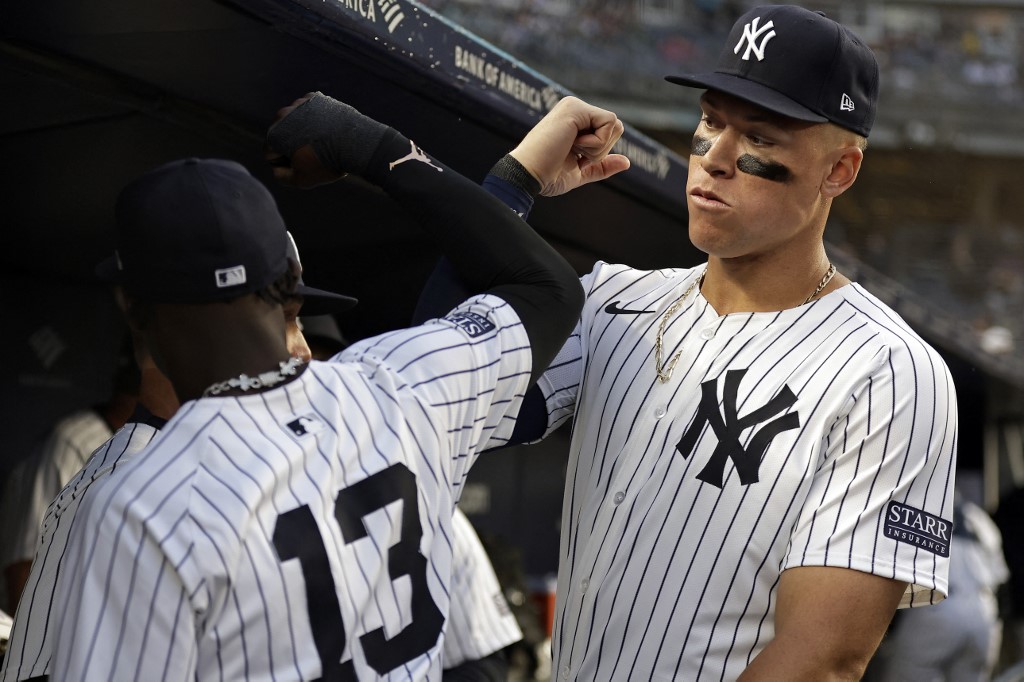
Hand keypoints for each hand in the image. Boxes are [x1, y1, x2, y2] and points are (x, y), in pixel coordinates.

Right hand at [265, 94, 341, 187]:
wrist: (356, 142)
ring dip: (303, 131)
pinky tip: (328, 130)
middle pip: (282, 135)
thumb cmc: (327, 163)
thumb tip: (276, 168)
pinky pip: (309, 112)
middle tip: (313, 154)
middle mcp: (282, 114)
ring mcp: (298, 103)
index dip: (285, 164)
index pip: (270, 154)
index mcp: (274, 134)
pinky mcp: (314, 98)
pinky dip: (315, 120)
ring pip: (295, 122)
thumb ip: (281, 176)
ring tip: (322, 142)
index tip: (304, 164)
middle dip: (292, 145)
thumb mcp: (301, 180)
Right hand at [510, 96, 629, 196]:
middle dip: (601, 150)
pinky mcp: (575, 107)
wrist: (528, 175)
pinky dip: (596, 143)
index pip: (609, 133)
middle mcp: (575, 109)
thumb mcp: (580, 173)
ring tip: (571, 148)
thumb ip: (602, 166)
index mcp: (576, 122)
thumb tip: (627, 162)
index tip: (574, 158)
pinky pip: (609, 123)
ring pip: (614, 125)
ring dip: (598, 147)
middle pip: (616, 127)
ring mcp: (575, 106)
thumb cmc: (547, 176)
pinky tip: (572, 143)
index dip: (599, 153)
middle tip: (573, 153)